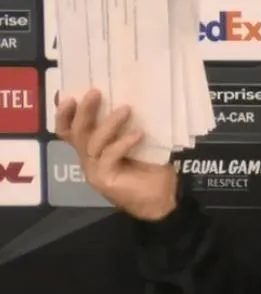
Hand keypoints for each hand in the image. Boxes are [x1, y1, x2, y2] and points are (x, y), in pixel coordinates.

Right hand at [56, 89, 178, 220]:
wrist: (163, 200)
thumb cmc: (151, 170)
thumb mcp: (138, 144)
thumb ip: (126, 128)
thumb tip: (128, 100)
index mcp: (92, 150)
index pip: (68, 131)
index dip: (64, 114)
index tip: (69, 94)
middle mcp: (89, 159)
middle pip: (76, 133)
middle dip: (84, 111)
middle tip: (95, 93)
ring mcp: (94, 171)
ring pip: (92, 142)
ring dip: (108, 123)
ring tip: (126, 110)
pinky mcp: (104, 179)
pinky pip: (109, 155)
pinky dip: (123, 142)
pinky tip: (138, 134)